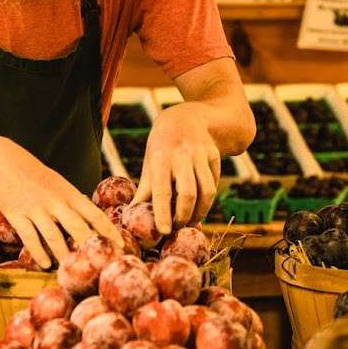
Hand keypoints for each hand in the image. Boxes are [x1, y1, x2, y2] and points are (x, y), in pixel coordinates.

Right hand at [0, 138, 122, 268]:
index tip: (122, 246)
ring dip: (63, 255)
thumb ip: (75, 202)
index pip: (95, 215)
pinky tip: (45, 264)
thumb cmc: (36, 175)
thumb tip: (93, 220)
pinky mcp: (17, 215)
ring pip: (54, 236)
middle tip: (100, 266)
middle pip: (78, 228)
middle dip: (90, 248)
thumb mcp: (60, 184)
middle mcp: (56, 202)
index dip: (110, 232)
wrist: (4, 161)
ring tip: (70, 269)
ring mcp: (36, 209)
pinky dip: (38, 252)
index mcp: (70, 194)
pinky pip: (30, 237)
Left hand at [134, 104, 220, 233]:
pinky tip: (200, 205)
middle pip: (188, 193)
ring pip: (206, 191)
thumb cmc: (162, 146)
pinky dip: (208, 199)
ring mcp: (200, 153)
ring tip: (191, 220)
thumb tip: (132, 216)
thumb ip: (145, 190)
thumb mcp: (150, 162)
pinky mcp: (214, 154)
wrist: (187, 117)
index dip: (163, 212)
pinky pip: (214, 183)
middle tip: (178, 227)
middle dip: (183, 216)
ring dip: (200, 212)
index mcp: (159, 157)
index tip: (164, 231)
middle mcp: (181, 154)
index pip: (161, 190)